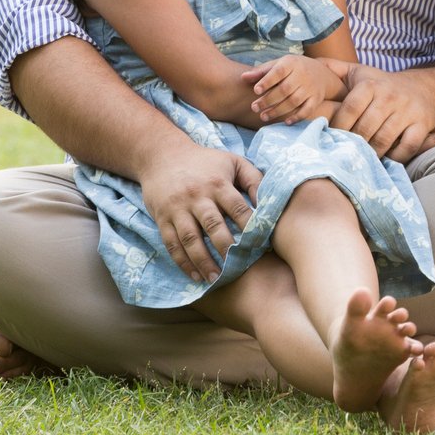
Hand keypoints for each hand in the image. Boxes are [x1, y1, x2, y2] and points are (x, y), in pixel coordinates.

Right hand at [137, 142, 259, 283]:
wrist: (162, 155)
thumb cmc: (205, 161)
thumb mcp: (232, 162)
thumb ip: (254, 179)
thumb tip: (271, 201)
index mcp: (217, 183)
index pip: (237, 207)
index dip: (250, 226)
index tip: (261, 245)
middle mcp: (197, 196)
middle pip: (213, 225)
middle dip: (226, 248)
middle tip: (238, 267)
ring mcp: (178, 209)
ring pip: (190, 238)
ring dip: (203, 261)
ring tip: (215, 278)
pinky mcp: (162, 218)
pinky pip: (172, 243)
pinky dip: (183, 262)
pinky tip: (195, 275)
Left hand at [247, 54, 344, 124]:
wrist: (321, 72)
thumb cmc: (293, 69)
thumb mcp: (278, 64)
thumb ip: (261, 71)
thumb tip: (243, 77)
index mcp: (291, 63)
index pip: (278, 71)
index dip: (267, 81)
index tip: (255, 91)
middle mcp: (302, 75)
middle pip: (285, 89)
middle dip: (268, 100)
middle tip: (254, 108)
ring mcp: (311, 88)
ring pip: (294, 101)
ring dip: (278, 111)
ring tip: (263, 116)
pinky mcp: (316, 99)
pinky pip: (307, 110)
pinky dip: (297, 117)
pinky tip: (286, 122)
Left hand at [329, 61, 434, 162]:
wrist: (422, 89)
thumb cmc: (382, 85)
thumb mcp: (359, 72)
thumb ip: (334, 68)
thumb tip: (311, 63)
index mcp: (371, 85)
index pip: (350, 109)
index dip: (339, 127)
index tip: (332, 138)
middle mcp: (389, 96)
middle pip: (365, 128)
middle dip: (353, 143)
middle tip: (346, 153)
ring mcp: (407, 110)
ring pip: (384, 140)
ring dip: (371, 153)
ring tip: (363, 158)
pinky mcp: (423, 123)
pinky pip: (408, 146)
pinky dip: (396, 156)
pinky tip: (388, 156)